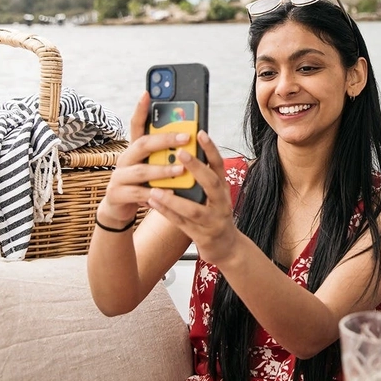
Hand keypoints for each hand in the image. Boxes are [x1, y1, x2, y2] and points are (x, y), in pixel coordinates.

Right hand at [98, 93, 189, 225]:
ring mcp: (118, 176)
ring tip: (180, 170)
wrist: (121, 209)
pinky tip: (169, 194)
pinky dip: (154, 194)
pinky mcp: (117, 194)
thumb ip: (166, 155)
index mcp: (135, 149)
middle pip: (143, 144)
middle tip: (186, 138)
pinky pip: (138, 193)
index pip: (136, 125)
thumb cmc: (144, 184)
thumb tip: (192, 137)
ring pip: (141, 170)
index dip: (141, 109)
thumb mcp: (154, 167)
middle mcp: (125, 159)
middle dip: (166, 140)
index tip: (147, 93)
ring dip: (163, 169)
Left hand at [145, 130, 241, 267]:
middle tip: (181, 154)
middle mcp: (222, 204)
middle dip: (197, 168)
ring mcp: (213, 221)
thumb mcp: (214, 196)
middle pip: (212, 184)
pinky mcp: (202, 236)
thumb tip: (182, 154)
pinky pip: (182, 224)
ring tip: (155, 189)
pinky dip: (167, 213)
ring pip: (194, 209)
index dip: (211, 149)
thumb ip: (202, 179)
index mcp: (223, 190)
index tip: (200, 133)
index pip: (219, 166)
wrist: (226, 247)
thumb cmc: (215, 216)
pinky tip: (153, 204)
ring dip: (175, 199)